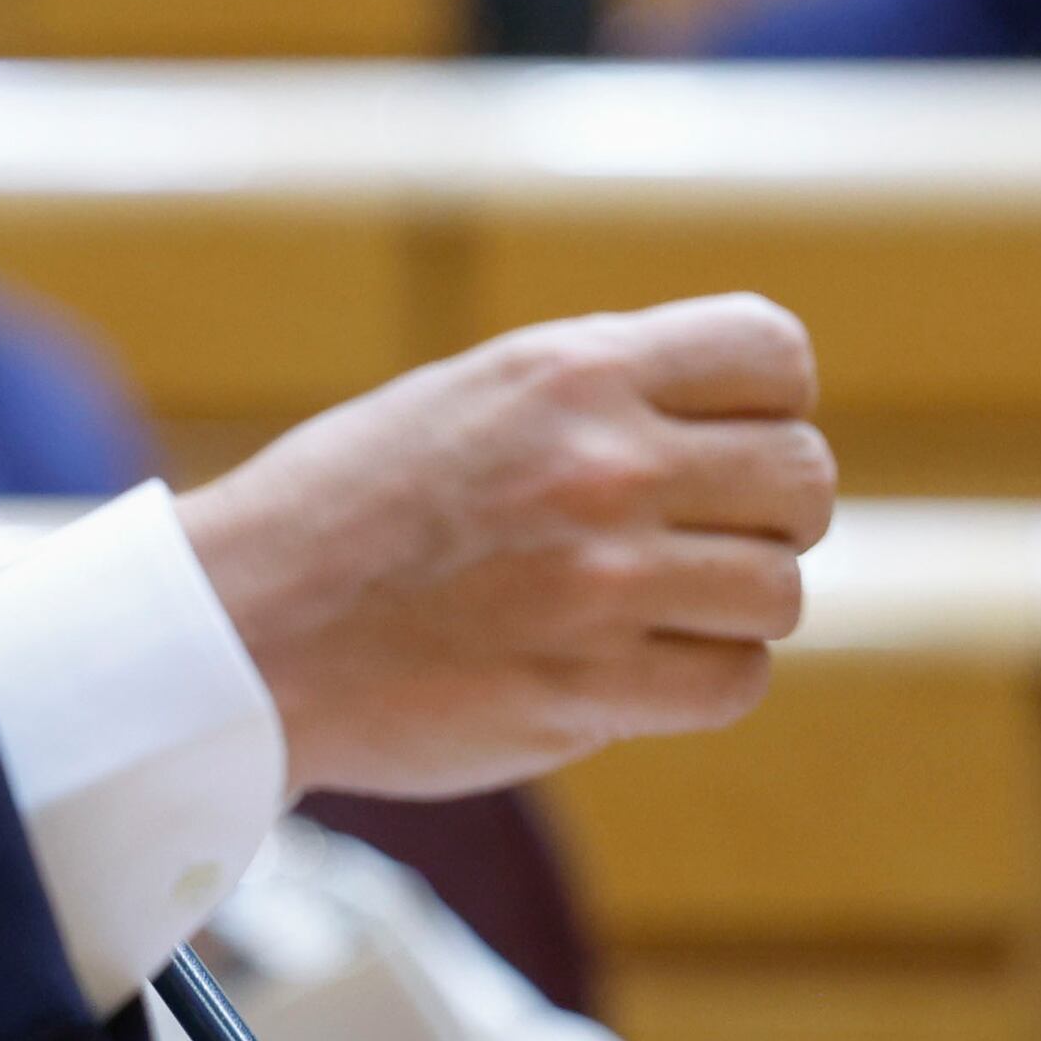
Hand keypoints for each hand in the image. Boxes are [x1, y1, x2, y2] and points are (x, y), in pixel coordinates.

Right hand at [177, 293, 831, 797]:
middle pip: (801, 478)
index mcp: (570, 371)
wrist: (239, 628)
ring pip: (780, 590)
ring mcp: (599, 580)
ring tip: (650, 612)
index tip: (722, 446)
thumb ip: (598, 397)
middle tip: (696, 542)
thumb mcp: (472, 398)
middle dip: (767, 515)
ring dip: (733, 609)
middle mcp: (599, 464)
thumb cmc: (346, 512)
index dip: (770, 405)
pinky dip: (701, 681)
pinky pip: (733, 681)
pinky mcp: (586, 686)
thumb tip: (739, 427)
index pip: (774, 353)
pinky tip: (631, 670)